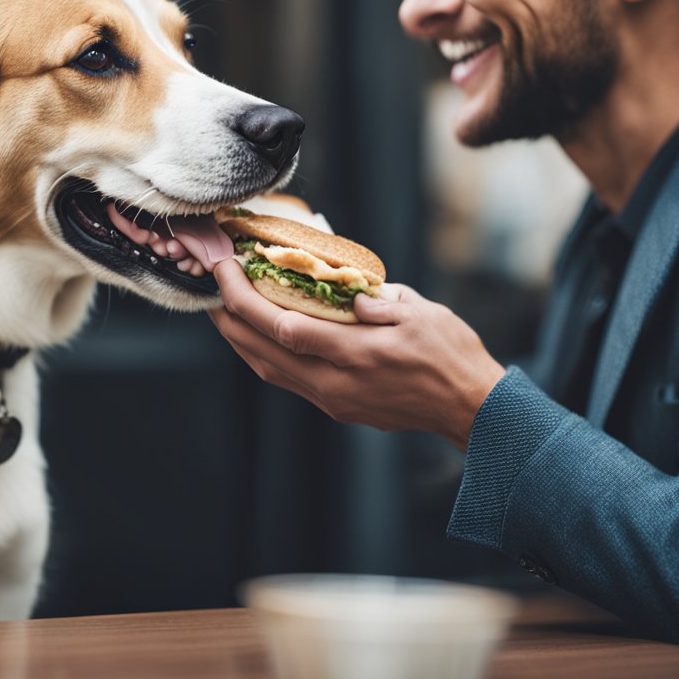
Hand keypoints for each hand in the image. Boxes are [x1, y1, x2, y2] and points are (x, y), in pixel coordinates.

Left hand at [208, 259, 505, 448]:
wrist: (469, 409)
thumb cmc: (451, 355)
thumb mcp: (419, 314)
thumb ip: (374, 301)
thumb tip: (343, 293)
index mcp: (354, 354)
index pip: (281, 326)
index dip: (245, 298)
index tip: (227, 269)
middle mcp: (333, 382)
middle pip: (261, 350)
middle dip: (228, 317)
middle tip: (209, 285)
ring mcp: (330, 398)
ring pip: (267, 368)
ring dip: (238, 338)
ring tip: (221, 309)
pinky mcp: (334, 405)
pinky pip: (285, 378)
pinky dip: (262, 353)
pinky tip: (254, 334)